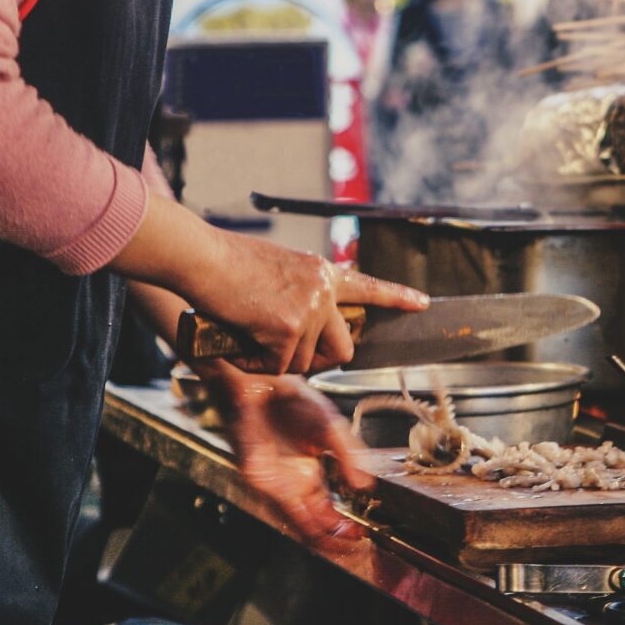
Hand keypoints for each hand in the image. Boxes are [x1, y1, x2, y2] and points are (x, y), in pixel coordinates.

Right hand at [110, 194, 428, 374]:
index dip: (397, 298)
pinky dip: (255, 363)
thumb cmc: (226, 262)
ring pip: (304, 362)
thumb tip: (302, 328)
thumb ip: (300, 292)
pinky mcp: (288, 328)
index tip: (422, 304)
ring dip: (276, 361)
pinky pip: (277, 366)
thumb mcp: (278, 269)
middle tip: (289, 356)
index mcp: (322, 272)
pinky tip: (239, 342)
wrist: (202, 257)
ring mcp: (309, 309)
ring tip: (248, 336)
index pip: (369, 287)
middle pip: (342, 348)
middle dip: (319, 362)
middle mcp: (324, 290)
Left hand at [198, 362, 373, 552]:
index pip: (328, 513)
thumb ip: (349, 456)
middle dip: (336, 540)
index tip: (363, 534)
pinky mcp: (260, 479)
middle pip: (314, 526)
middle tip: (357, 546)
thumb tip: (365, 485)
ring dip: (322, 539)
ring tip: (343, 547)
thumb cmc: (293, 402)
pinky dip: (302, 523)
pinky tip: (319, 530)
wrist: (264, 383)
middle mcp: (292, 485)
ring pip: (298, 525)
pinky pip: (282, 508)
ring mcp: (275, 485)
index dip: (345, 527)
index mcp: (309, 476)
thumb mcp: (331, 429)